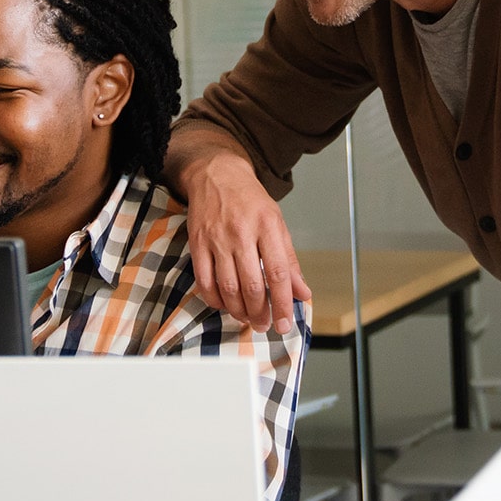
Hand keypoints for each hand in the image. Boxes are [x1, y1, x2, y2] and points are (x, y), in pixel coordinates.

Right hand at [183, 151, 310, 333]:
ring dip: (239, 310)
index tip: (286, 323)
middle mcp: (242, 233)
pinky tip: (224, 304)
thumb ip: (289, 260)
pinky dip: (215, 299)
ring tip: (247, 318)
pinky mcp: (197, 243)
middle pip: (252, 285)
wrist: (216, 174)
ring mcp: (217, 239)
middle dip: (260, 313)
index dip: (283, 303)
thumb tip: (302, 293)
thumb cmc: (250, 200)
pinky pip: (204, 280)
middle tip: (265, 326)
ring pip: (228, 287)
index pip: (278, 273)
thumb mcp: (277, 223)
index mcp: (268, 226)